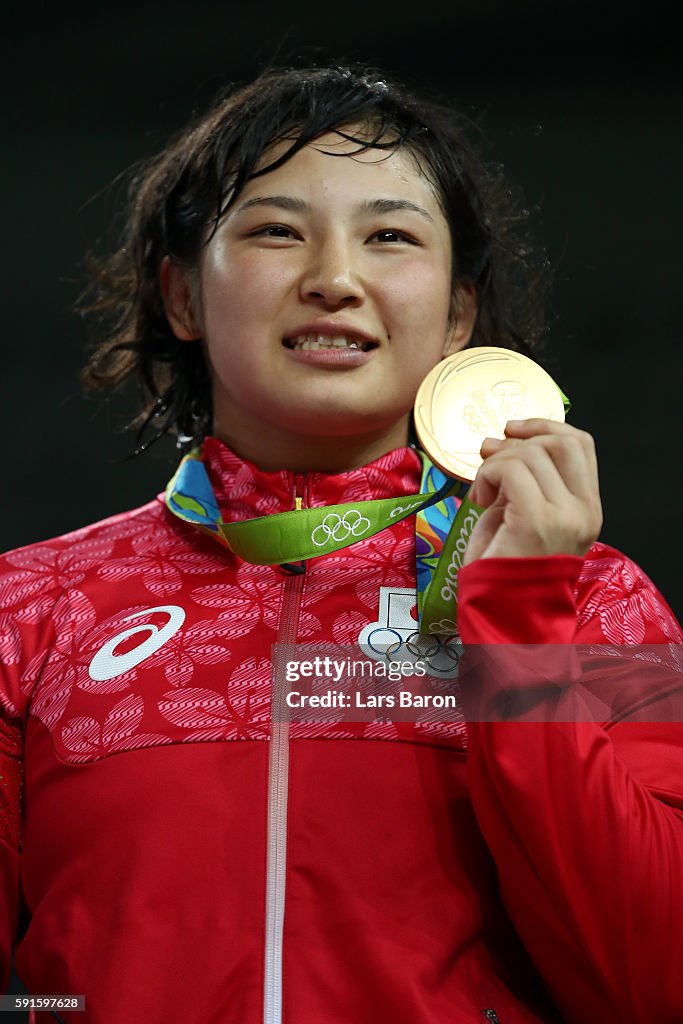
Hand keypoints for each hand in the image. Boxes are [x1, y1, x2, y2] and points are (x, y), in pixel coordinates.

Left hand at [463, 418, 602, 562]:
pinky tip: (478, 498)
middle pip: (559, 442)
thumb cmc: (505, 568)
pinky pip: (511, 471)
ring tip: (482, 490)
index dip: (545, 425)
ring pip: (531, 454)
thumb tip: (504, 441)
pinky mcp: (537, 520)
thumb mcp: (522, 513)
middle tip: (488, 455)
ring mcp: (564, 516)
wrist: (501, 612)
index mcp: (587, 508)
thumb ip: (526, 480)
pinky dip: (488, 475)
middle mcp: (584, 511)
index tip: (513, 429)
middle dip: (518, 441)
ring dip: (495, 464)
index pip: (580, 444)